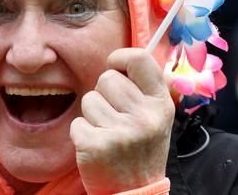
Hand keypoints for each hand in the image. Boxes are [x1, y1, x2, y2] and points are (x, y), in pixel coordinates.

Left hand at [70, 48, 174, 193]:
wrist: (135, 193)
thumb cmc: (140, 150)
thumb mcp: (157, 118)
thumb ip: (147, 89)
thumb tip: (128, 57)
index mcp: (161, 104)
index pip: (139, 58)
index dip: (120, 58)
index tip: (115, 67)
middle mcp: (145, 117)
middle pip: (106, 78)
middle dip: (104, 95)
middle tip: (114, 118)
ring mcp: (122, 132)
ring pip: (89, 99)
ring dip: (92, 116)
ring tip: (107, 133)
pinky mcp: (98, 146)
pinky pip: (77, 123)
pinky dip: (82, 135)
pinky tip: (97, 147)